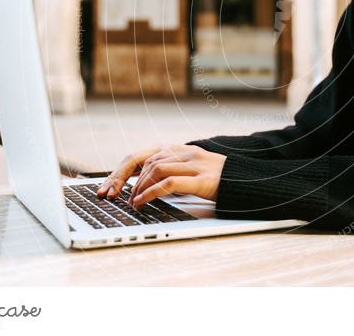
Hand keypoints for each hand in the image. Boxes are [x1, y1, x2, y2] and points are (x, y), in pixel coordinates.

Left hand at [95, 145, 225, 208]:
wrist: (247, 180)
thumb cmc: (217, 179)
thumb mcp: (190, 170)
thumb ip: (168, 171)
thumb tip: (138, 187)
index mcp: (178, 149)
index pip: (140, 156)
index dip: (119, 172)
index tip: (106, 189)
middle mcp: (184, 151)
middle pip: (144, 161)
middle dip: (123, 180)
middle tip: (113, 198)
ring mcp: (194, 163)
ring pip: (155, 169)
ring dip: (138, 188)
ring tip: (132, 203)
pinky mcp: (202, 178)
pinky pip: (170, 182)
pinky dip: (151, 192)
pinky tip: (143, 203)